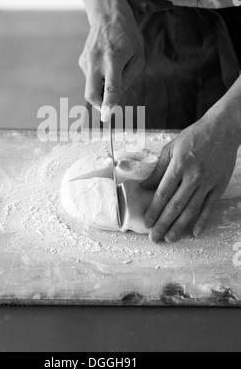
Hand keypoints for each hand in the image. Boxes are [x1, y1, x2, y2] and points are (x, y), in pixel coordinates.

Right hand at [79, 0, 144, 120]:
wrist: (107, 15)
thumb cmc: (128, 36)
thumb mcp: (138, 57)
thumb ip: (128, 79)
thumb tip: (115, 99)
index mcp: (113, 59)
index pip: (110, 87)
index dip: (109, 104)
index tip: (106, 116)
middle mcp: (96, 61)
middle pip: (91, 94)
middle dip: (99, 105)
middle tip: (109, 106)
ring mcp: (86, 61)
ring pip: (91, 87)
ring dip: (102, 89)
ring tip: (114, 71)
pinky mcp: (82, 61)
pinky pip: (91, 78)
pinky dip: (99, 79)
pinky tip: (106, 65)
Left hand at [142, 112, 239, 242]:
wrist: (222, 130)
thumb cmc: (194, 137)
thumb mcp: (171, 148)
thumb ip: (158, 169)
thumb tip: (145, 186)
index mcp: (179, 166)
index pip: (163, 193)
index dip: (154, 210)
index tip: (147, 222)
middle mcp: (193, 176)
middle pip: (176, 206)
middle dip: (163, 224)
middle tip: (154, 238)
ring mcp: (207, 183)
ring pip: (191, 210)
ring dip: (180, 227)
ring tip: (170, 239)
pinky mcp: (218, 186)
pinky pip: (209, 207)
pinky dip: (202, 221)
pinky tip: (195, 232)